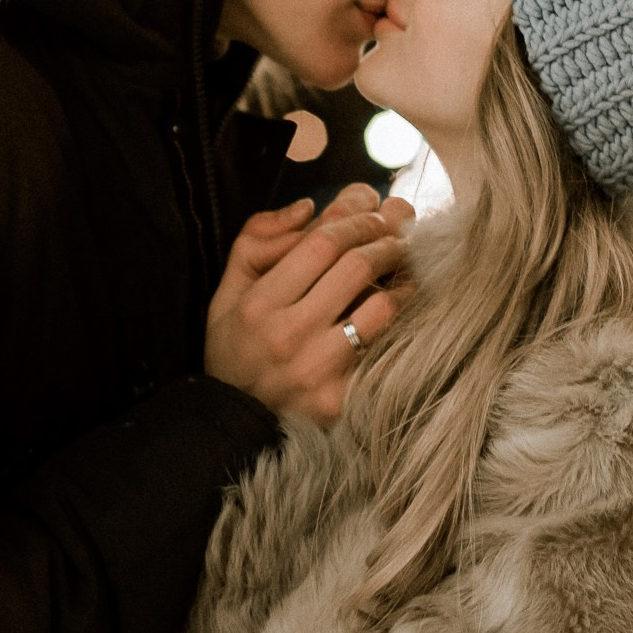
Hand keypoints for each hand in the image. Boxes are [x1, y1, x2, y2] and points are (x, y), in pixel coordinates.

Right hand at [205, 184, 414, 426]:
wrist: (235, 425)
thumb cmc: (235, 352)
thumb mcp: (226, 296)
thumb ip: (256, 242)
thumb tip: (307, 206)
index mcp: (258, 305)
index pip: (322, 242)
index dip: (355, 218)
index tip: (372, 212)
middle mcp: (287, 335)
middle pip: (356, 266)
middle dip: (386, 240)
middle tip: (398, 234)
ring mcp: (316, 369)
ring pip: (381, 306)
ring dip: (403, 279)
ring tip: (407, 269)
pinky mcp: (340, 398)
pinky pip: (386, 349)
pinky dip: (402, 322)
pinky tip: (404, 309)